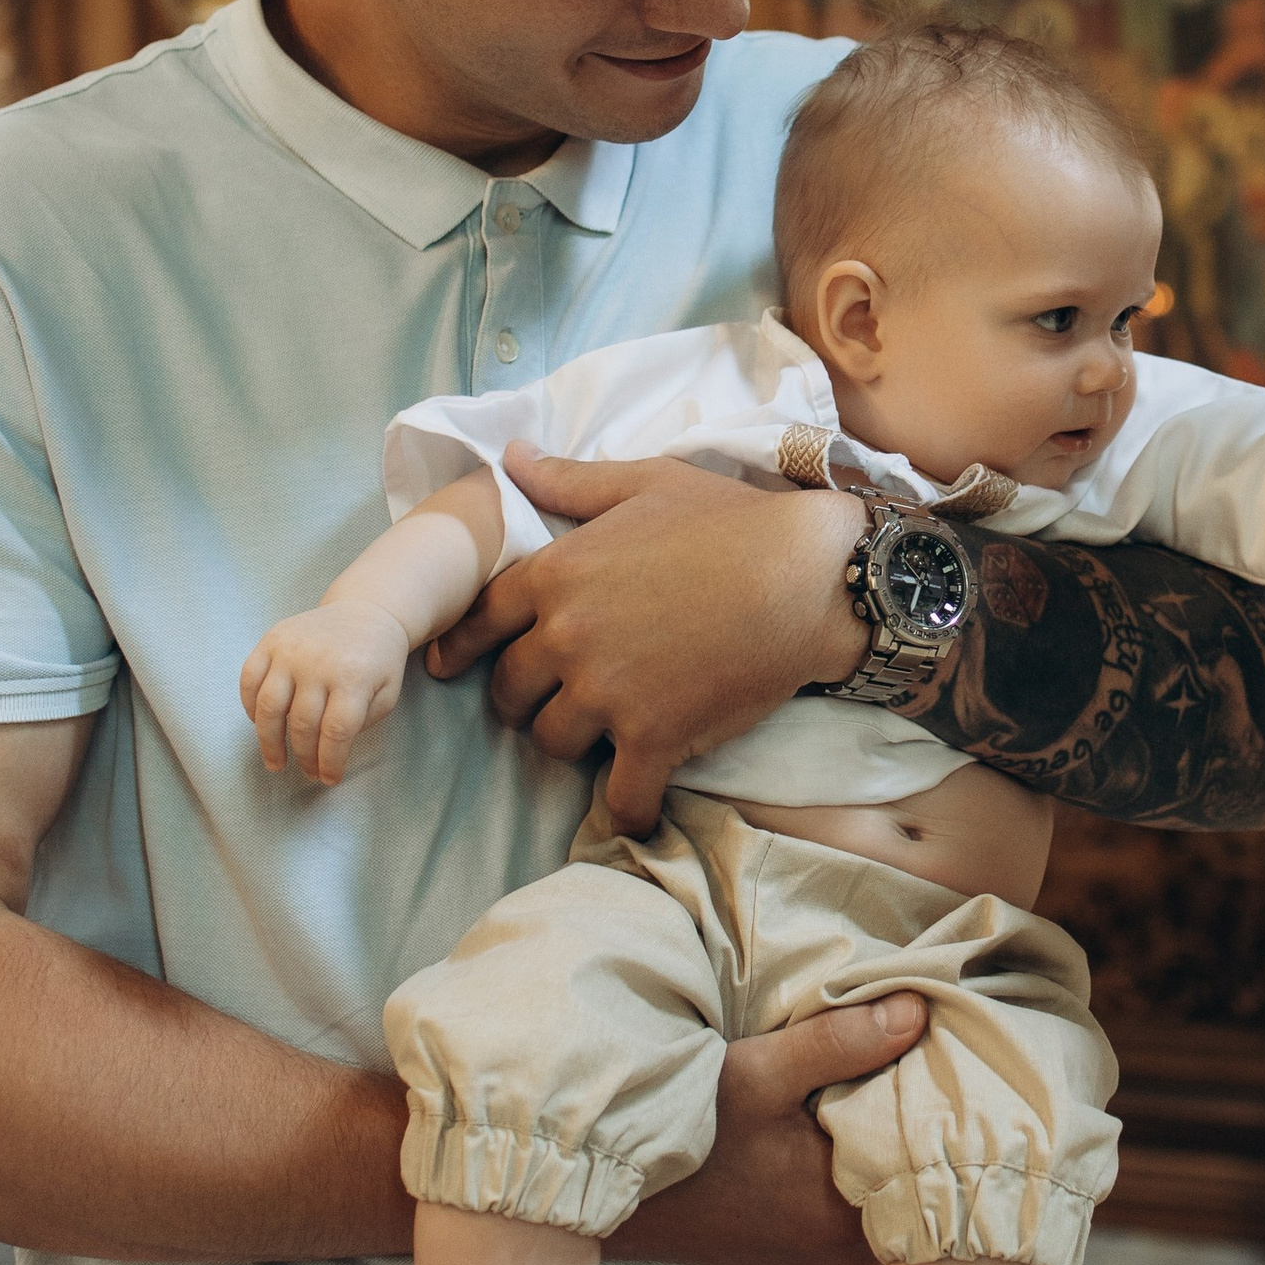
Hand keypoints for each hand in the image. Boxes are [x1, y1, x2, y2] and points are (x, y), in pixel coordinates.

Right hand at [241, 601, 414, 783]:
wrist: (366, 611)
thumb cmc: (377, 661)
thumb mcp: (386, 693)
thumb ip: (360, 723)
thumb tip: (326, 750)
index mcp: (353, 676)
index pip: (336, 732)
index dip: (330, 762)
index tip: (328, 779)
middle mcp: (318, 662)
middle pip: (302, 724)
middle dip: (304, 757)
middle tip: (308, 772)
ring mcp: (291, 649)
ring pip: (268, 707)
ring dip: (269, 742)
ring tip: (276, 762)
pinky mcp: (271, 640)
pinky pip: (249, 680)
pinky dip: (249, 707)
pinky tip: (260, 725)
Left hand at [425, 454, 867, 835]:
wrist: (808, 576)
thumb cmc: (731, 521)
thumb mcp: (645, 484)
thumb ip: (569, 481)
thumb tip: (510, 458)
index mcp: (556, 574)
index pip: (479, 623)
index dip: (466, 646)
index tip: (456, 664)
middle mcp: (567, 637)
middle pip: (509, 691)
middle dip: (527, 696)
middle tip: (557, 694)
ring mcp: (608, 694)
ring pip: (551, 742)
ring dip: (573, 741)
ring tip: (603, 733)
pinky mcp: (655, 739)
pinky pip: (619, 797)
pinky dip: (627, 806)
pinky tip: (638, 802)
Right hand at [608, 988, 927, 1264]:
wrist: (618, 1197)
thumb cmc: (688, 1137)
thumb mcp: (761, 1074)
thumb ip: (842, 1042)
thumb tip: (918, 1011)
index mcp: (848, 1220)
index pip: (927, 1157)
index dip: (933, 1102)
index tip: (930, 1057)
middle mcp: (848, 1258)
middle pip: (911, 1180)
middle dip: (912, 1123)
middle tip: (910, 1064)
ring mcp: (827, 1264)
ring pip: (887, 1197)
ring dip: (884, 1147)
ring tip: (877, 1091)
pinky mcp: (807, 1259)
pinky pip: (859, 1213)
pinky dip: (859, 1172)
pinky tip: (842, 1131)